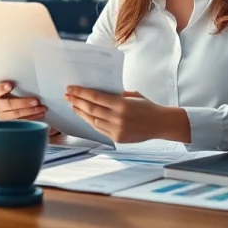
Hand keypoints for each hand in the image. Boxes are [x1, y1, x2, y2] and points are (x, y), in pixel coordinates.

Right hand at [0, 81, 59, 136]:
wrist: (16, 107)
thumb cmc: (17, 94)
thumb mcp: (16, 89)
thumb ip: (18, 86)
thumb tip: (27, 81)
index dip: (2, 89)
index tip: (10, 85)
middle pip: (8, 104)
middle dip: (23, 103)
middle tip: (36, 101)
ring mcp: (3, 117)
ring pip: (15, 115)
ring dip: (30, 112)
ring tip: (42, 108)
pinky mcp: (11, 125)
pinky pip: (22, 122)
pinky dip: (32, 118)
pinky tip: (40, 114)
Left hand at [65, 86, 188, 143]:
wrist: (161, 124)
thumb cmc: (147, 106)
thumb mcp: (133, 96)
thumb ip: (116, 95)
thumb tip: (98, 92)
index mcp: (122, 104)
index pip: (96, 97)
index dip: (81, 93)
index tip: (71, 89)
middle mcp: (118, 118)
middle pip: (91, 109)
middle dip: (77, 101)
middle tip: (67, 96)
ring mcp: (117, 130)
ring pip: (93, 121)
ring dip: (81, 113)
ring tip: (74, 106)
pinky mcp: (117, 138)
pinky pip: (100, 129)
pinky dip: (91, 122)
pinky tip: (86, 116)